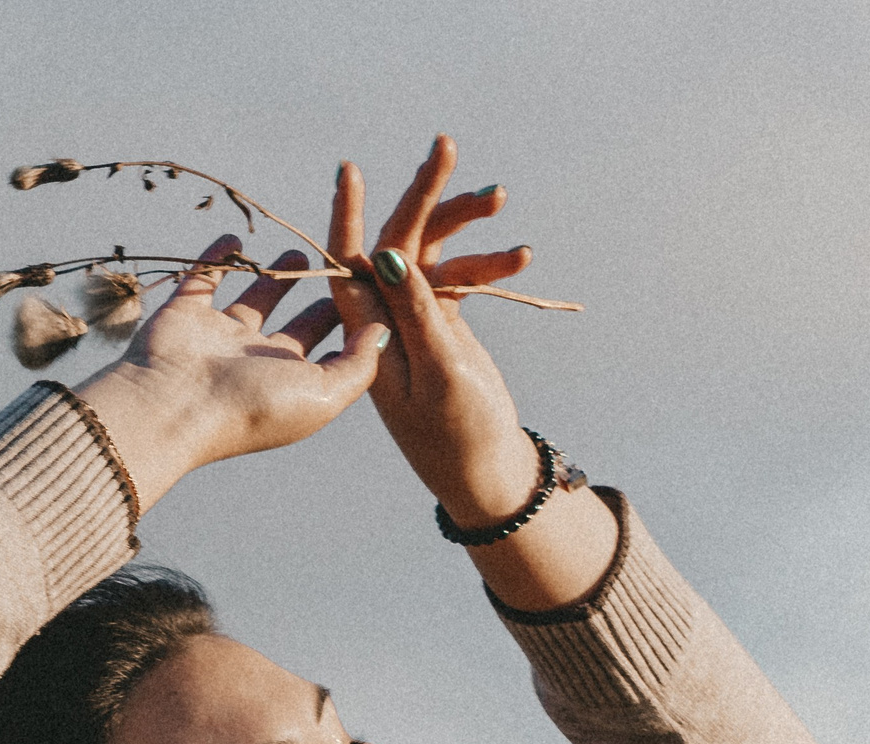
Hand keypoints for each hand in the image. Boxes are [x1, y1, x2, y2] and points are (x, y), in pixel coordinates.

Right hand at [73, 235, 387, 510]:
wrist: (176, 406)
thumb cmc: (255, 405)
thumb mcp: (324, 393)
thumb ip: (358, 364)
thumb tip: (383, 330)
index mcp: (292, 382)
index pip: (330, 351)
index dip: (352, 325)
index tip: (376, 292)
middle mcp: (258, 362)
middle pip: (297, 328)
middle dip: (319, 305)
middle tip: (344, 272)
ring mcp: (220, 337)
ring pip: (254, 301)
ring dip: (275, 279)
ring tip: (299, 254)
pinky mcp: (186, 313)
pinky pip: (202, 278)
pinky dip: (216, 258)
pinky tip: (234, 239)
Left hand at [329, 137, 545, 526]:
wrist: (485, 473)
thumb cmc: (459, 436)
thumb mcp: (441, 374)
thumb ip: (417, 314)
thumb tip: (389, 253)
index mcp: (368, 336)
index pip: (348, 263)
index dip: (347, 215)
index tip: (350, 169)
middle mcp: (383, 321)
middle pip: (393, 243)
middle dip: (422, 196)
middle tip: (445, 144)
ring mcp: (412, 318)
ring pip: (429, 252)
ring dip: (464, 224)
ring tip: (500, 197)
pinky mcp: (441, 321)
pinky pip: (458, 275)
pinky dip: (488, 263)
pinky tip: (521, 257)